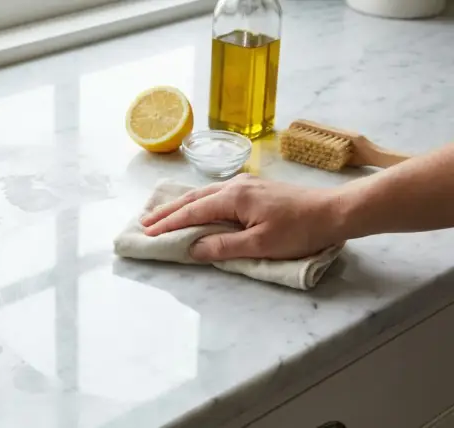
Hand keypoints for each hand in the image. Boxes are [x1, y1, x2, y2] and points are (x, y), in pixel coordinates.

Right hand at [140, 174, 344, 260]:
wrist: (334, 211)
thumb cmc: (300, 230)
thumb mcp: (261, 245)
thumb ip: (223, 247)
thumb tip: (192, 249)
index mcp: (234, 198)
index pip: (193, 212)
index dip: (169, 224)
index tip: (148, 233)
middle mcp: (235, 186)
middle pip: (193, 199)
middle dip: (167, 212)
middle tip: (144, 222)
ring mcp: (245, 184)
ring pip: (203, 194)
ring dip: (181, 205)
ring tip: (161, 214)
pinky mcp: (255, 188)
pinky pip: (216, 194)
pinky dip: (198, 201)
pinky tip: (195, 205)